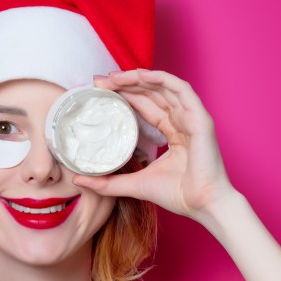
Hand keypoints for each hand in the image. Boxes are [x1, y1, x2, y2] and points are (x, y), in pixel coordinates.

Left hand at [73, 69, 237, 219]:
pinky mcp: (200, 118)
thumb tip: (79, 180)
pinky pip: (180, 89)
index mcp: (172, 132)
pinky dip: (161, 79)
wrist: (202, 205)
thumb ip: (107, 182)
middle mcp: (182, 121)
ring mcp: (191, 117)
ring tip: (112, 78)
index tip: (99, 93)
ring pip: (163, 87)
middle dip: (124, 84)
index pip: (145, 106)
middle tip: (98, 82)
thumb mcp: (134, 184)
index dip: (123, 96)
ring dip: (137, 78)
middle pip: (151, 93)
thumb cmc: (178, 195)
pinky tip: (139, 75)